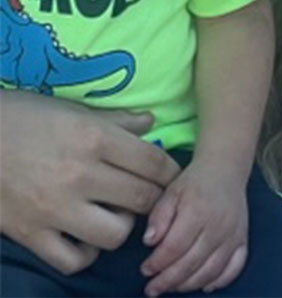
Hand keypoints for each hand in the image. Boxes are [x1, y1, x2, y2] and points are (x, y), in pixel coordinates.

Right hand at [0, 90, 180, 274]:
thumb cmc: (23, 117)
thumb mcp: (73, 109)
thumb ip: (116, 120)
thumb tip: (151, 122)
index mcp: (94, 138)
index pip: (154, 163)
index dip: (171, 173)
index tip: (171, 177)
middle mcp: (80, 174)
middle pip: (143, 198)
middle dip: (154, 200)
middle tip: (148, 197)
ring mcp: (55, 208)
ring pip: (115, 234)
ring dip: (122, 226)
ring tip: (114, 214)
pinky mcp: (30, 234)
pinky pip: (73, 260)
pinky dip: (86, 253)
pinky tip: (84, 236)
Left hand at [141, 159, 247, 295]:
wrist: (226, 169)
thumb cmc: (195, 182)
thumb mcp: (171, 192)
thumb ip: (159, 216)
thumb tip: (149, 241)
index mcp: (198, 211)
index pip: (174, 247)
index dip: (157, 263)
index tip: (145, 270)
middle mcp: (218, 225)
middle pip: (191, 262)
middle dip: (168, 280)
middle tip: (152, 288)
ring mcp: (233, 234)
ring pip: (211, 270)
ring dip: (189, 284)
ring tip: (172, 287)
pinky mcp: (243, 239)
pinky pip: (235, 266)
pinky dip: (220, 280)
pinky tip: (204, 285)